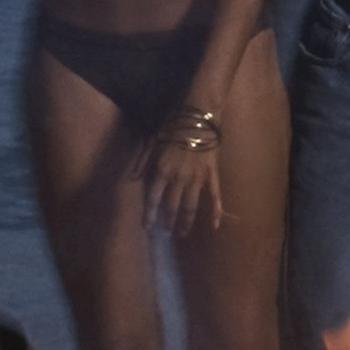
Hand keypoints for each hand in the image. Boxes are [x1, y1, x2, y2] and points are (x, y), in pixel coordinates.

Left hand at [150, 112, 228, 239]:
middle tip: (166, 231)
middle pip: (172, 206)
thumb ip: (143, 161)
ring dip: (186, 221)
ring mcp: (197, 179)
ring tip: (182, 232)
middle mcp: (179, 179)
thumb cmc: (174, 124)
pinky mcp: (212, 175)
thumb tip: (133, 178)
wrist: (200, 116)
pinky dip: (215, 212)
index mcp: (162, 170)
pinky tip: (215, 225)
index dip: (150, 214)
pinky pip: (214, 197)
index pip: (153, 198)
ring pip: (190, 206)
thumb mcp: (153, 141)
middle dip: (168, 221)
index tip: (147, 227)